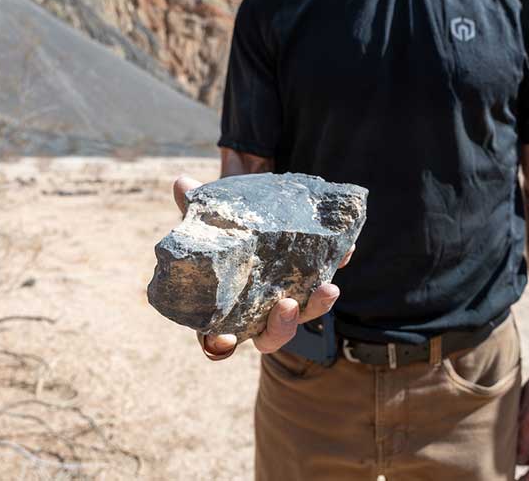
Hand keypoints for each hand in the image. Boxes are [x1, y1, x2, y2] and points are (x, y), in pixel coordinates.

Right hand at [173, 176, 353, 358]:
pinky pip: (325, 282)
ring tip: (328, 288)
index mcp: (223, 308)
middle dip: (280, 328)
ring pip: (303, 316)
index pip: (216, 340)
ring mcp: (285, 299)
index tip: (224, 340)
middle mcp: (257, 312)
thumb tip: (182, 184)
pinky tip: (346, 251)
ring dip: (316, 307)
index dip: (219, 345)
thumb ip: (193, 205)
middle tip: (287, 305)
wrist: (254, 209)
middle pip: (269, 337)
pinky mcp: (309, 280)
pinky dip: (335, 267)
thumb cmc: (224, 223)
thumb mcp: (208, 216)